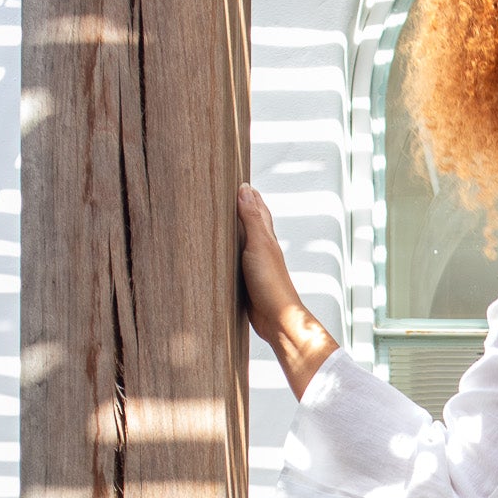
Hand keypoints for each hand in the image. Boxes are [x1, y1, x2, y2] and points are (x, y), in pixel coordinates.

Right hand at [236, 184, 337, 398]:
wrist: (277, 320)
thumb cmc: (271, 284)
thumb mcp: (259, 245)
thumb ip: (251, 218)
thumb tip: (245, 188)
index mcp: (266, 238)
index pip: (257, 208)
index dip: (248, 194)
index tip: (237, 178)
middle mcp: (261, 249)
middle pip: (251, 223)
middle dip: (241, 207)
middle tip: (227, 192)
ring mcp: (253, 266)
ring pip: (242, 241)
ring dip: (234, 229)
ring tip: (220, 218)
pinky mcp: (245, 282)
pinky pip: (234, 261)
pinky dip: (228, 252)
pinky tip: (222, 254)